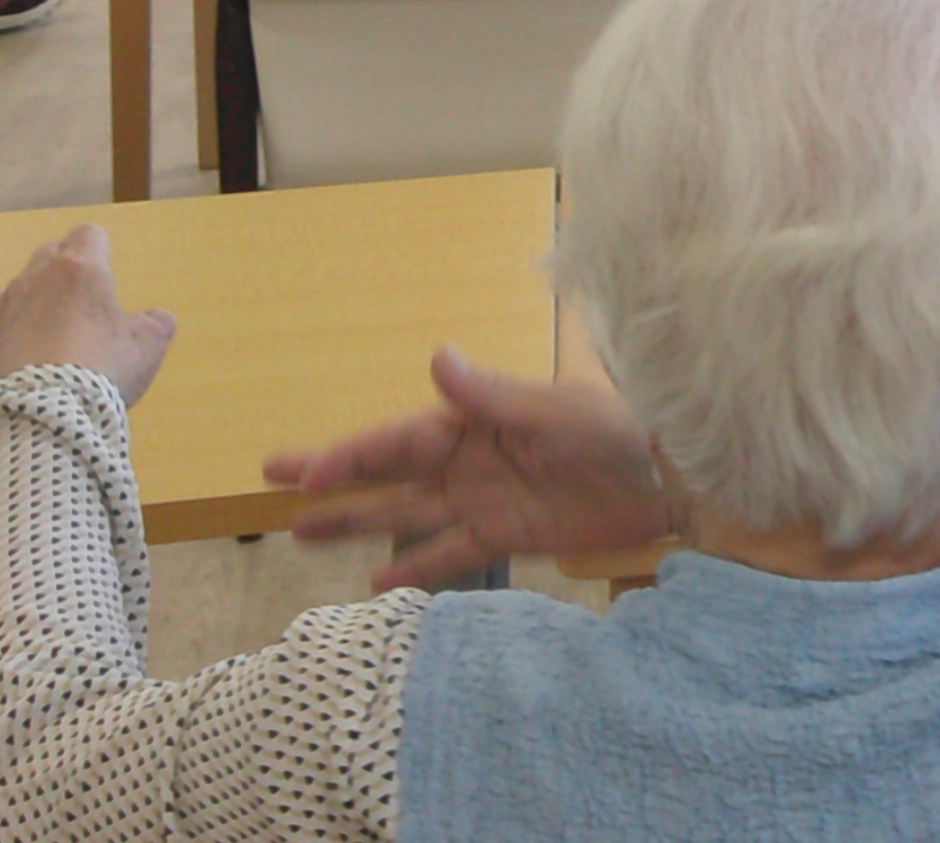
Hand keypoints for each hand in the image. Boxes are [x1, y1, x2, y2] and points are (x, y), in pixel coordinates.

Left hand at [0, 227, 176, 406]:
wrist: (46, 412)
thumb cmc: (103, 367)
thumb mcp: (149, 345)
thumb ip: (155, 321)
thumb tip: (154, 316)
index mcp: (82, 269)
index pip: (89, 234)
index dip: (101, 250)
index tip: (108, 276)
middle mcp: (37, 277)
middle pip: (51, 253)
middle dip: (66, 269)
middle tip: (82, 303)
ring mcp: (3, 304)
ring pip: (20, 281)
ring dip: (35, 295)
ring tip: (46, 325)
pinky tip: (2, 322)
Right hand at [262, 349, 671, 592]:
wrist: (672, 479)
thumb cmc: (618, 428)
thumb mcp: (554, 409)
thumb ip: (491, 394)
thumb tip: (435, 356)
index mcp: (477, 419)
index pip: (399, 437)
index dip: (350, 454)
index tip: (301, 474)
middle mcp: (470, 459)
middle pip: (388, 470)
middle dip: (333, 476)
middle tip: (268, 482)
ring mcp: (484, 499)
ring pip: (406, 513)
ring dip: (356, 521)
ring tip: (299, 534)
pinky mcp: (507, 536)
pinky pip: (449, 554)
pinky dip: (414, 568)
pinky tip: (373, 583)